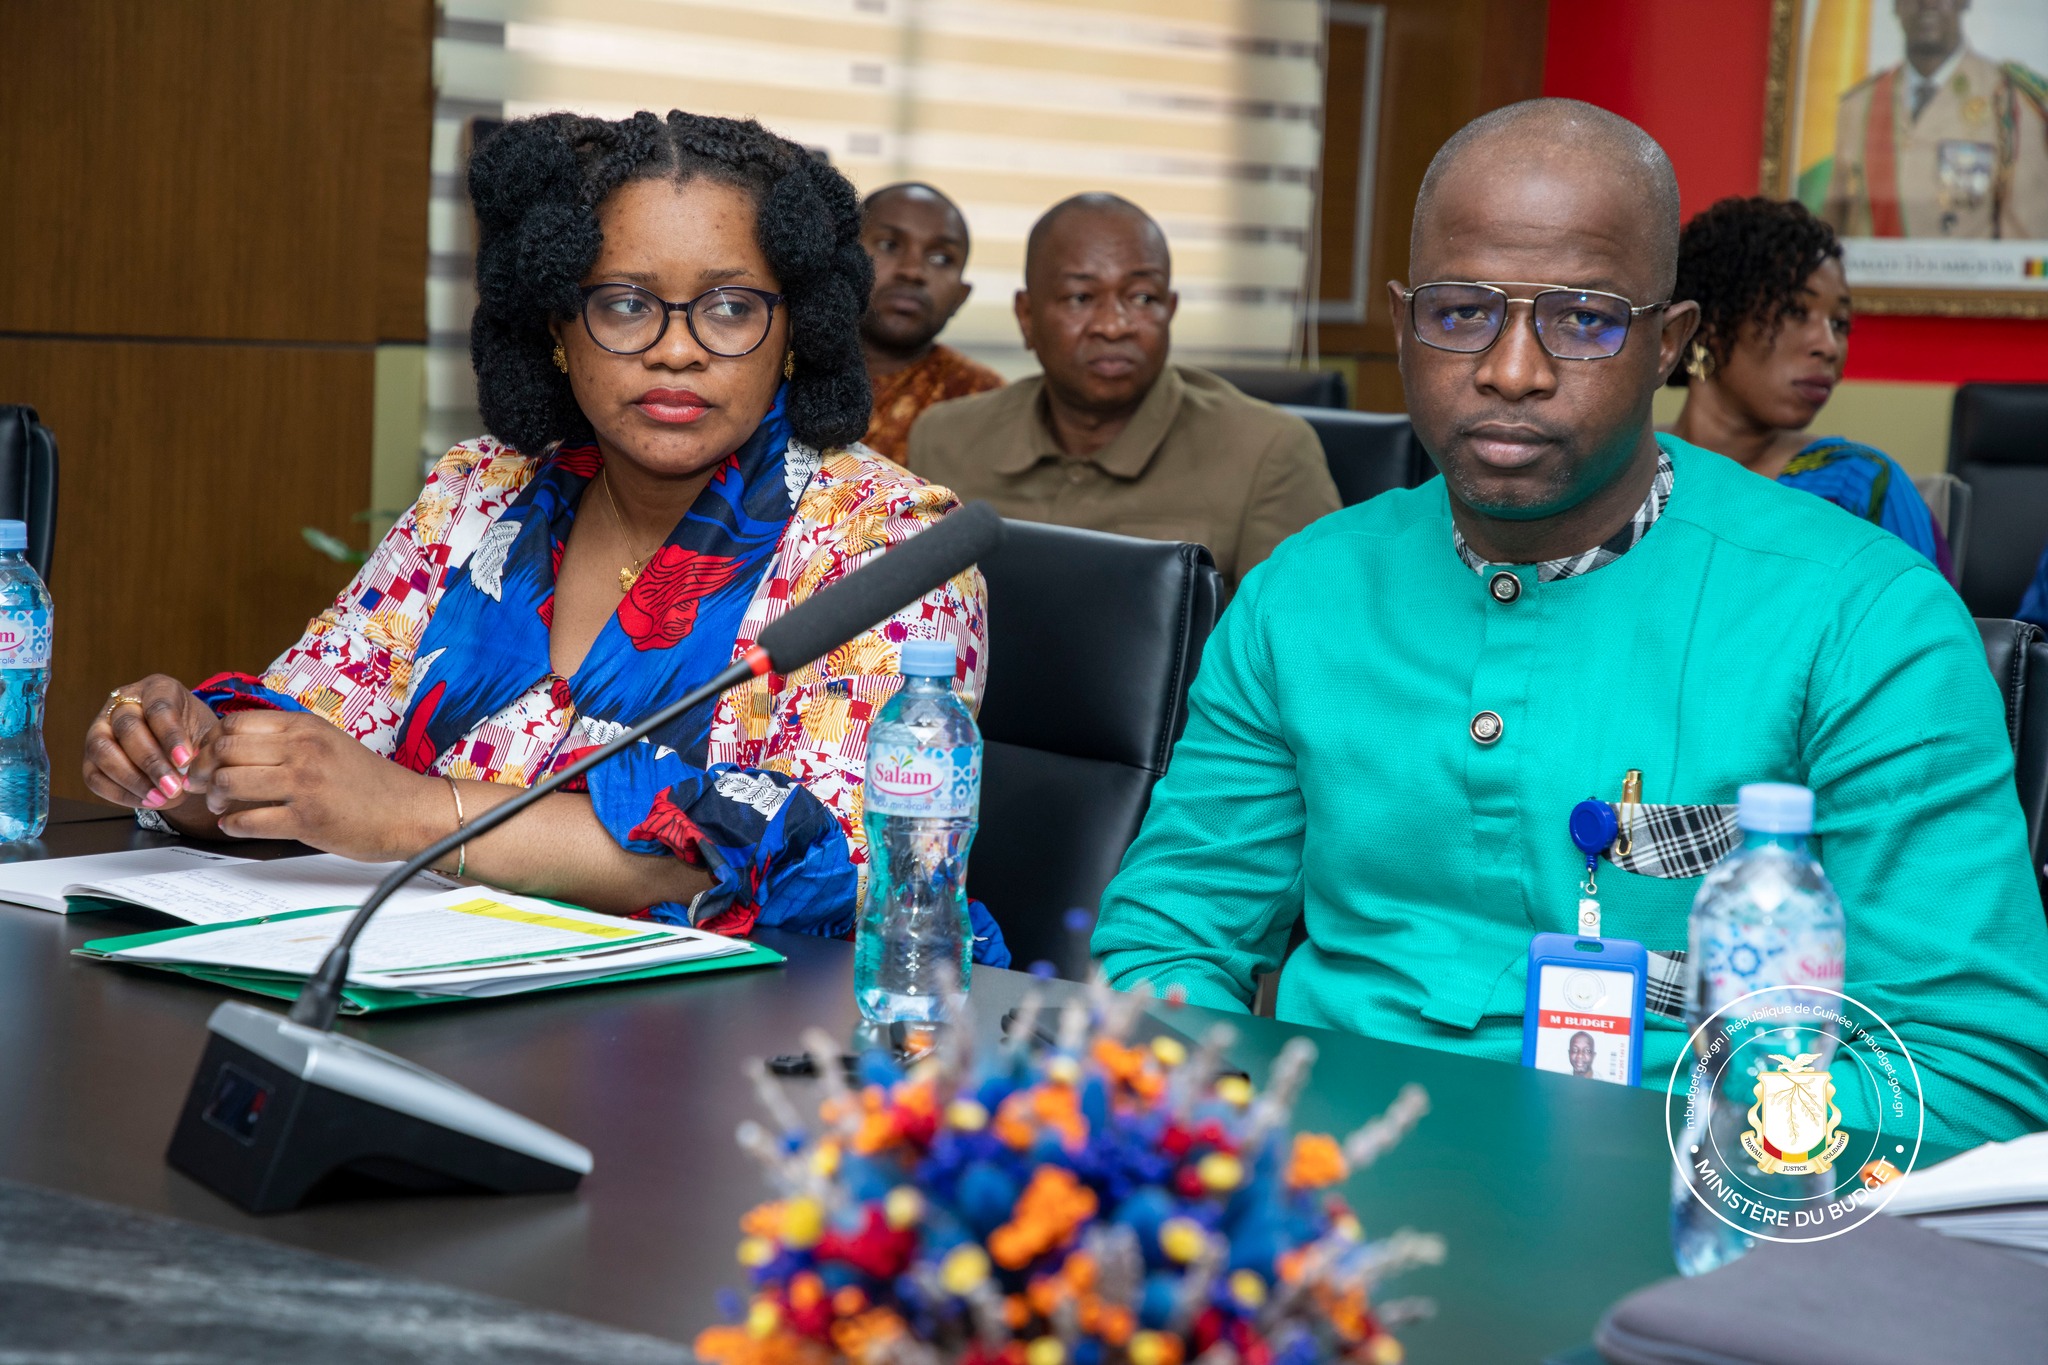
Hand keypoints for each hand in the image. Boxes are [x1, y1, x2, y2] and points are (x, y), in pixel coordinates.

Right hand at [82, 675, 216, 818]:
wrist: (182, 751)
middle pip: (128, 729)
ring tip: (161, 798)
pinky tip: (148, 801)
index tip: (186, 761)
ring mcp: (100, 729)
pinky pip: (94, 777)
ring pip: (103, 751)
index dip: (171, 736)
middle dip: (151, 762)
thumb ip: (201, 747)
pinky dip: (120, 794)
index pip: (158, 708)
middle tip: (174, 787)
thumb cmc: (197, 736)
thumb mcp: (207, 733)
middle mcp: (122, 704)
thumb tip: (191, 772)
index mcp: (157, 688)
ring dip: (132, 780)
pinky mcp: (90, 758)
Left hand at [186, 711, 438, 859]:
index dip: (210, 741)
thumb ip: (287, 740)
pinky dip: (232, 825)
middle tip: (202, 784)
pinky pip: (249, 821)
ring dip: (215, 797)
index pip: (235, 723)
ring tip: (221, 805)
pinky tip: (235, 825)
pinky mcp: (307, 819)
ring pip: (229, 782)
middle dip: (203, 769)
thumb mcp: (329, 743)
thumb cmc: (369, 782)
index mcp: (306, 727)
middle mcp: (303, 750)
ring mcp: (304, 784)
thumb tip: (234, 746)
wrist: (408, 811)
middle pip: (225, 750)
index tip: (207, 757)